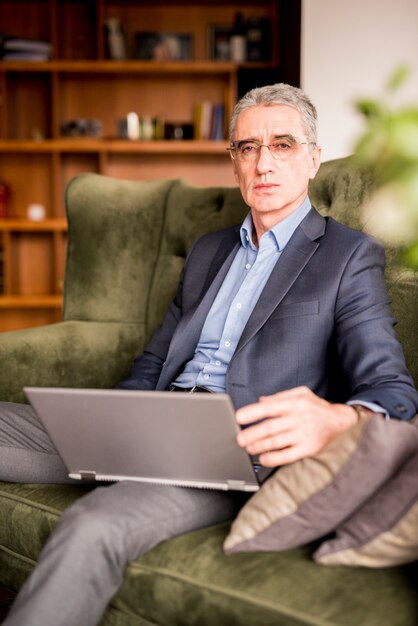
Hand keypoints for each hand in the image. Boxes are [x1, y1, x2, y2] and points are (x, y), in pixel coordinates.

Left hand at [236, 386, 358, 466]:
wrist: (343, 423)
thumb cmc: (319, 408)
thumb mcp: (302, 394)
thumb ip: (280, 397)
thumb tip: (261, 401)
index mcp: (296, 403)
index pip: (270, 407)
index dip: (252, 412)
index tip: (239, 417)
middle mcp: (300, 418)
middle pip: (270, 427)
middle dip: (252, 433)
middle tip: (239, 438)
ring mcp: (305, 434)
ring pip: (277, 442)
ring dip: (259, 446)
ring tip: (248, 448)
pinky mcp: (310, 449)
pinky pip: (288, 455)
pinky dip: (274, 458)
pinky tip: (264, 458)